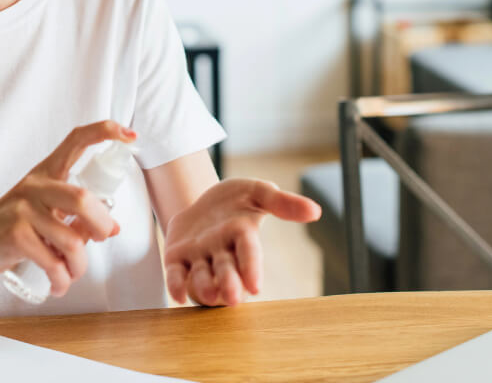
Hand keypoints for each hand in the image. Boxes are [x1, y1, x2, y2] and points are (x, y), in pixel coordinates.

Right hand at [0, 120, 135, 296]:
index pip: (76, 140)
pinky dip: (61, 279)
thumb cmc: (11, 232)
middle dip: (101, 226)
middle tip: (104, 239)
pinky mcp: (13, 232)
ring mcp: (22, 206)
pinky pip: (53, 261)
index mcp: (46, 173)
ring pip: (72, 239)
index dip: (105, 132)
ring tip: (70, 275)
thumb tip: (112, 227)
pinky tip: (57, 285)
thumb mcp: (44, 217)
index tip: (131, 136)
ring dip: (78, 266)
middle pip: (82, 199)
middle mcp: (34, 184)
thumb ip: (75, 218)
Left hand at [162, 178, 320, 305]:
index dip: (252, 268)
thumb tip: (315, 212)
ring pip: (201, 277)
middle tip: (233, 298)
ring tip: (209, 293)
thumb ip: (282, 202)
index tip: (256, 287)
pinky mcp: (176, 259)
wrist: (201, 202)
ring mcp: (199, 258)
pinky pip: (175, 275)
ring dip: (204, 286)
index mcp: (243, 237)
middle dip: (230, 284)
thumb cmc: (236, 201)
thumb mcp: (257, 192)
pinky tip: (176, 295)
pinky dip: (176, 285)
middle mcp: (222, 253)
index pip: (250, 253)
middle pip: (226, 271)